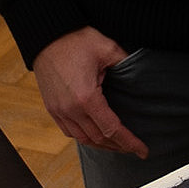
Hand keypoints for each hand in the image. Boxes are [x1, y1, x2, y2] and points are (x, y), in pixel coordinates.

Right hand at [32, 26, 147, 156]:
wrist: (46, 36)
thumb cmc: (75, 40)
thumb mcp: (107, 48)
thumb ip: (126, 63)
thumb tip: (140, 73)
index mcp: (87, 98)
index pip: (112, 129)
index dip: (129, 142)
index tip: (142, 151)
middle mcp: (71, 110)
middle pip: (98, 139)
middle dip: (118, 146)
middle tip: (133, 148)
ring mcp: (59, 111)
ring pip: (82, 139)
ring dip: (101, 145)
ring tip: (117, 145)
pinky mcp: (52, 108)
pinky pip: (68, 132)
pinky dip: (84, 138)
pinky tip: (94, 135)